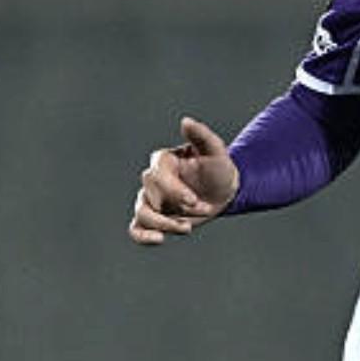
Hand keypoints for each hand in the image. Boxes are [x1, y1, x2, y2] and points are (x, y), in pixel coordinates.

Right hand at [129, 116, 239, 245]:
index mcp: (163, 161)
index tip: (193, 200)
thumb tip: (185, 121)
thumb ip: (201, 135)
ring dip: (164, 223)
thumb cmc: (218, 168)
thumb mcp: (216, 151)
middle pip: (150, 195)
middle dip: (177, 205)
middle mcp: (153, 181)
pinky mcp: (153, 219)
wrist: (223, 192)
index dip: (173, 189)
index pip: (157, 174)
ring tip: (187, 227)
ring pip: (142, 213)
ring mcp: (151, 200)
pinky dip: (142, 236)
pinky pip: (136, 229)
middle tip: (202, 207)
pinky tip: (158, 239)